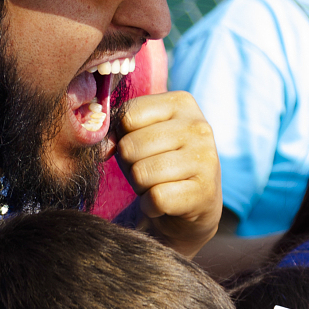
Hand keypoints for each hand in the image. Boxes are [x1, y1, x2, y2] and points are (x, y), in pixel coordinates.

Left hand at [115, 90, 221, 256]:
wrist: (193, 203)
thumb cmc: (160, 162)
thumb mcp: (139, 136)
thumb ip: (118, 131)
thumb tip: (103, 148)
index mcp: (181, 103)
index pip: (127, 116)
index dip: (121, 137)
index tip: (137, 147)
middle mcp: (198, 126)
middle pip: (130, 146)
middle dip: (129, 165)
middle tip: (148, 171)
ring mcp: (205, 158)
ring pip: (141, 173)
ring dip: (139, 187)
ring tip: (157, 185)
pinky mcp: (205, 192)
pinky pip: (156, 198)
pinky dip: (150, 206)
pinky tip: (163, 203)